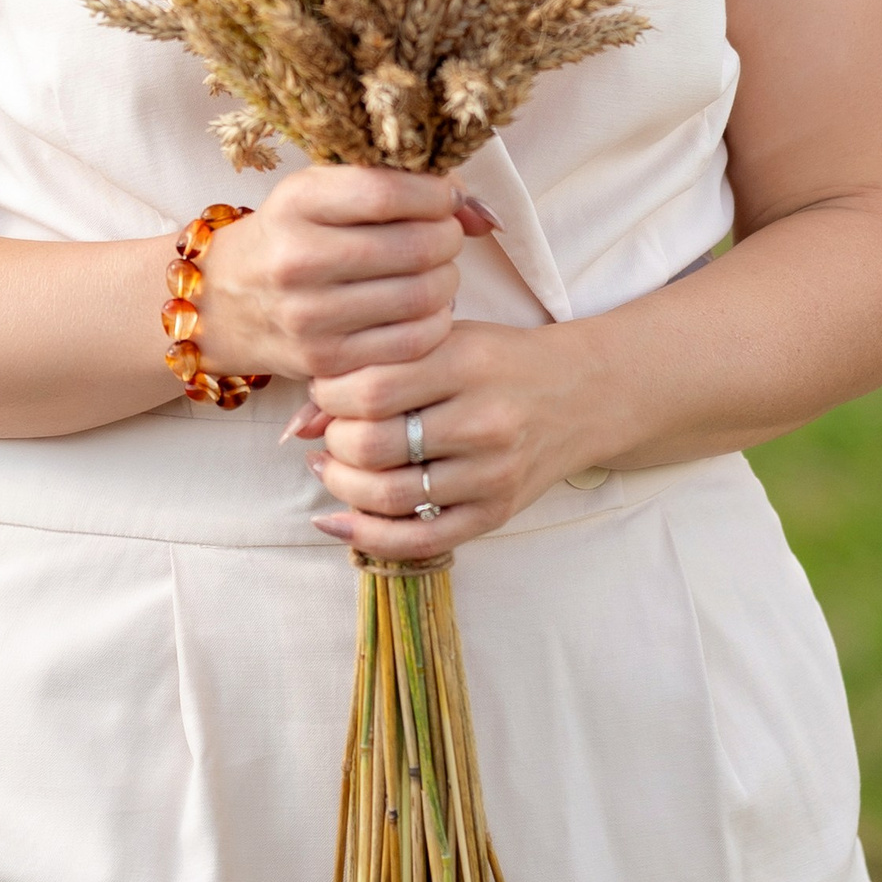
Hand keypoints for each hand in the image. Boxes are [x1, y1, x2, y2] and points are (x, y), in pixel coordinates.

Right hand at [196, 166, 498, 386]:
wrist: (225, 303)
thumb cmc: (290, 236)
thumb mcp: (323, 194)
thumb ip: (397, 187)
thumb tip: (479, 211)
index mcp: (296, 203)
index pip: (386, 192)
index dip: (434, 193)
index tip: (445, 196)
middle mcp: (297, 259)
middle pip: (414, 246)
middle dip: (447, 237)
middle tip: (444, 236)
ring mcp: (310, 316)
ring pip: (422, 295)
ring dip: (447, 279)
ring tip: (434, 271)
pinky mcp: (327, 360)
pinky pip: (413, 343)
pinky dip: (435, 322)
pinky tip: (424, 308)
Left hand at [304, 320, 599, 560]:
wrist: (581, 393)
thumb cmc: (497, 361)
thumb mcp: (443, 342)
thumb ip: (376, 368)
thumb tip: (299, 424)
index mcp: (466, 362)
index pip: (370, 387)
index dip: (329, 395)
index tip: (326, 393)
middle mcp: (484, 419)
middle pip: (374, 445)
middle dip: (335, 443)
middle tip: (331, 435)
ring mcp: (493, 472)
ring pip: (390, 496)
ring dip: (342, 487)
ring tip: (333, 468)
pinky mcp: (497, 512)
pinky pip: (420, 540)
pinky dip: (368, 536)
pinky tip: (338, 520)